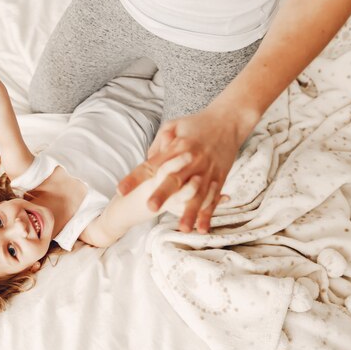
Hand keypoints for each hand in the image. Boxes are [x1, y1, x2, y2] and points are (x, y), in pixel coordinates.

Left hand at [118, 106, 249, 233]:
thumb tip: (148, 163)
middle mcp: (191, 161)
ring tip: (182, 228)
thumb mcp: (173, 126)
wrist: (229, 120)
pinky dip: (207, 214)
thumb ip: (158, 145)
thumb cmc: (196, 124)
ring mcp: (207, 171)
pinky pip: (213, 199)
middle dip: (163, 194)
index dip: (135, 178)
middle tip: (150, 207)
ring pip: (196, 195)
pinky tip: (201, 229)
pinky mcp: (219, 178)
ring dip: (189, 212)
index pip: (151, 165)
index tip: (121, 190)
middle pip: (175, 179)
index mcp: (177, 148)